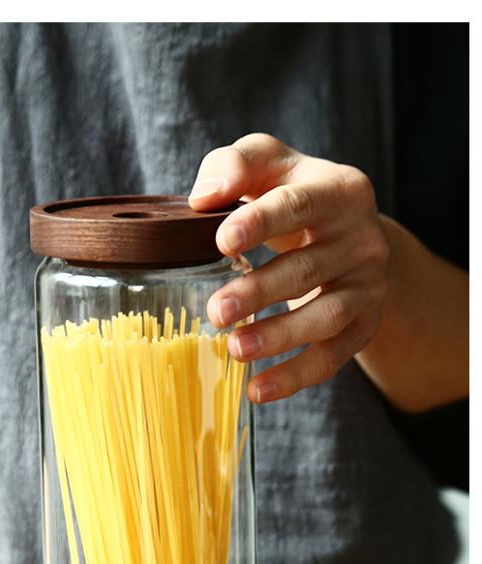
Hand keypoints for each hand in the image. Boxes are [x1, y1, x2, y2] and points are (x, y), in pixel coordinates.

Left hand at [189, 133, 389, 403]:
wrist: (345, 236)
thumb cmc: (291, 195)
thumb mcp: (269, 165)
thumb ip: (237, 165)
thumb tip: (204, 196)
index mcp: (340, 191)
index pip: (299, 205)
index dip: (260, 223)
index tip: (222, 241)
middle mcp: (363, 239)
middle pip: (308, 269)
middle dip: (260, 292)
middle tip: (216, 311)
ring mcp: (368, 287)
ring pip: (325, 318)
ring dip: (279, 337)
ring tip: (234, 349)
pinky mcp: (363, 327)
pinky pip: (331, 358)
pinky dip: (294, 377)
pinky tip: (256, 389)